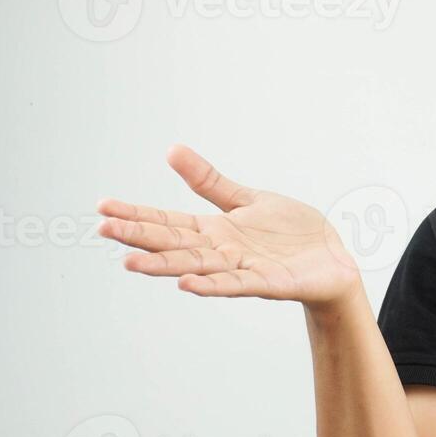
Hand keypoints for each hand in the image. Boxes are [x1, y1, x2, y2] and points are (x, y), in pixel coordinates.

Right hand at [96, 144, 362, 306]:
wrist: (333, 258)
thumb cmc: (292, 233)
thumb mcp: (248, 200)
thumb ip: (210, 183)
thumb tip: (171, 150)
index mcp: (215, 230)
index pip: (167, 221)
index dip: (137, 215)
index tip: (102, 207)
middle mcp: (222, 252)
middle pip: (174, 244)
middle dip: (140, 237)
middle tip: (102, 229)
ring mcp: (242, 269)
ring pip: (197, 267)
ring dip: (165, 266)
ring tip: (132, 262)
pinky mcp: (268, 284)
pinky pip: (235, 285)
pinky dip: (211, 285)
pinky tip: (186, 284)